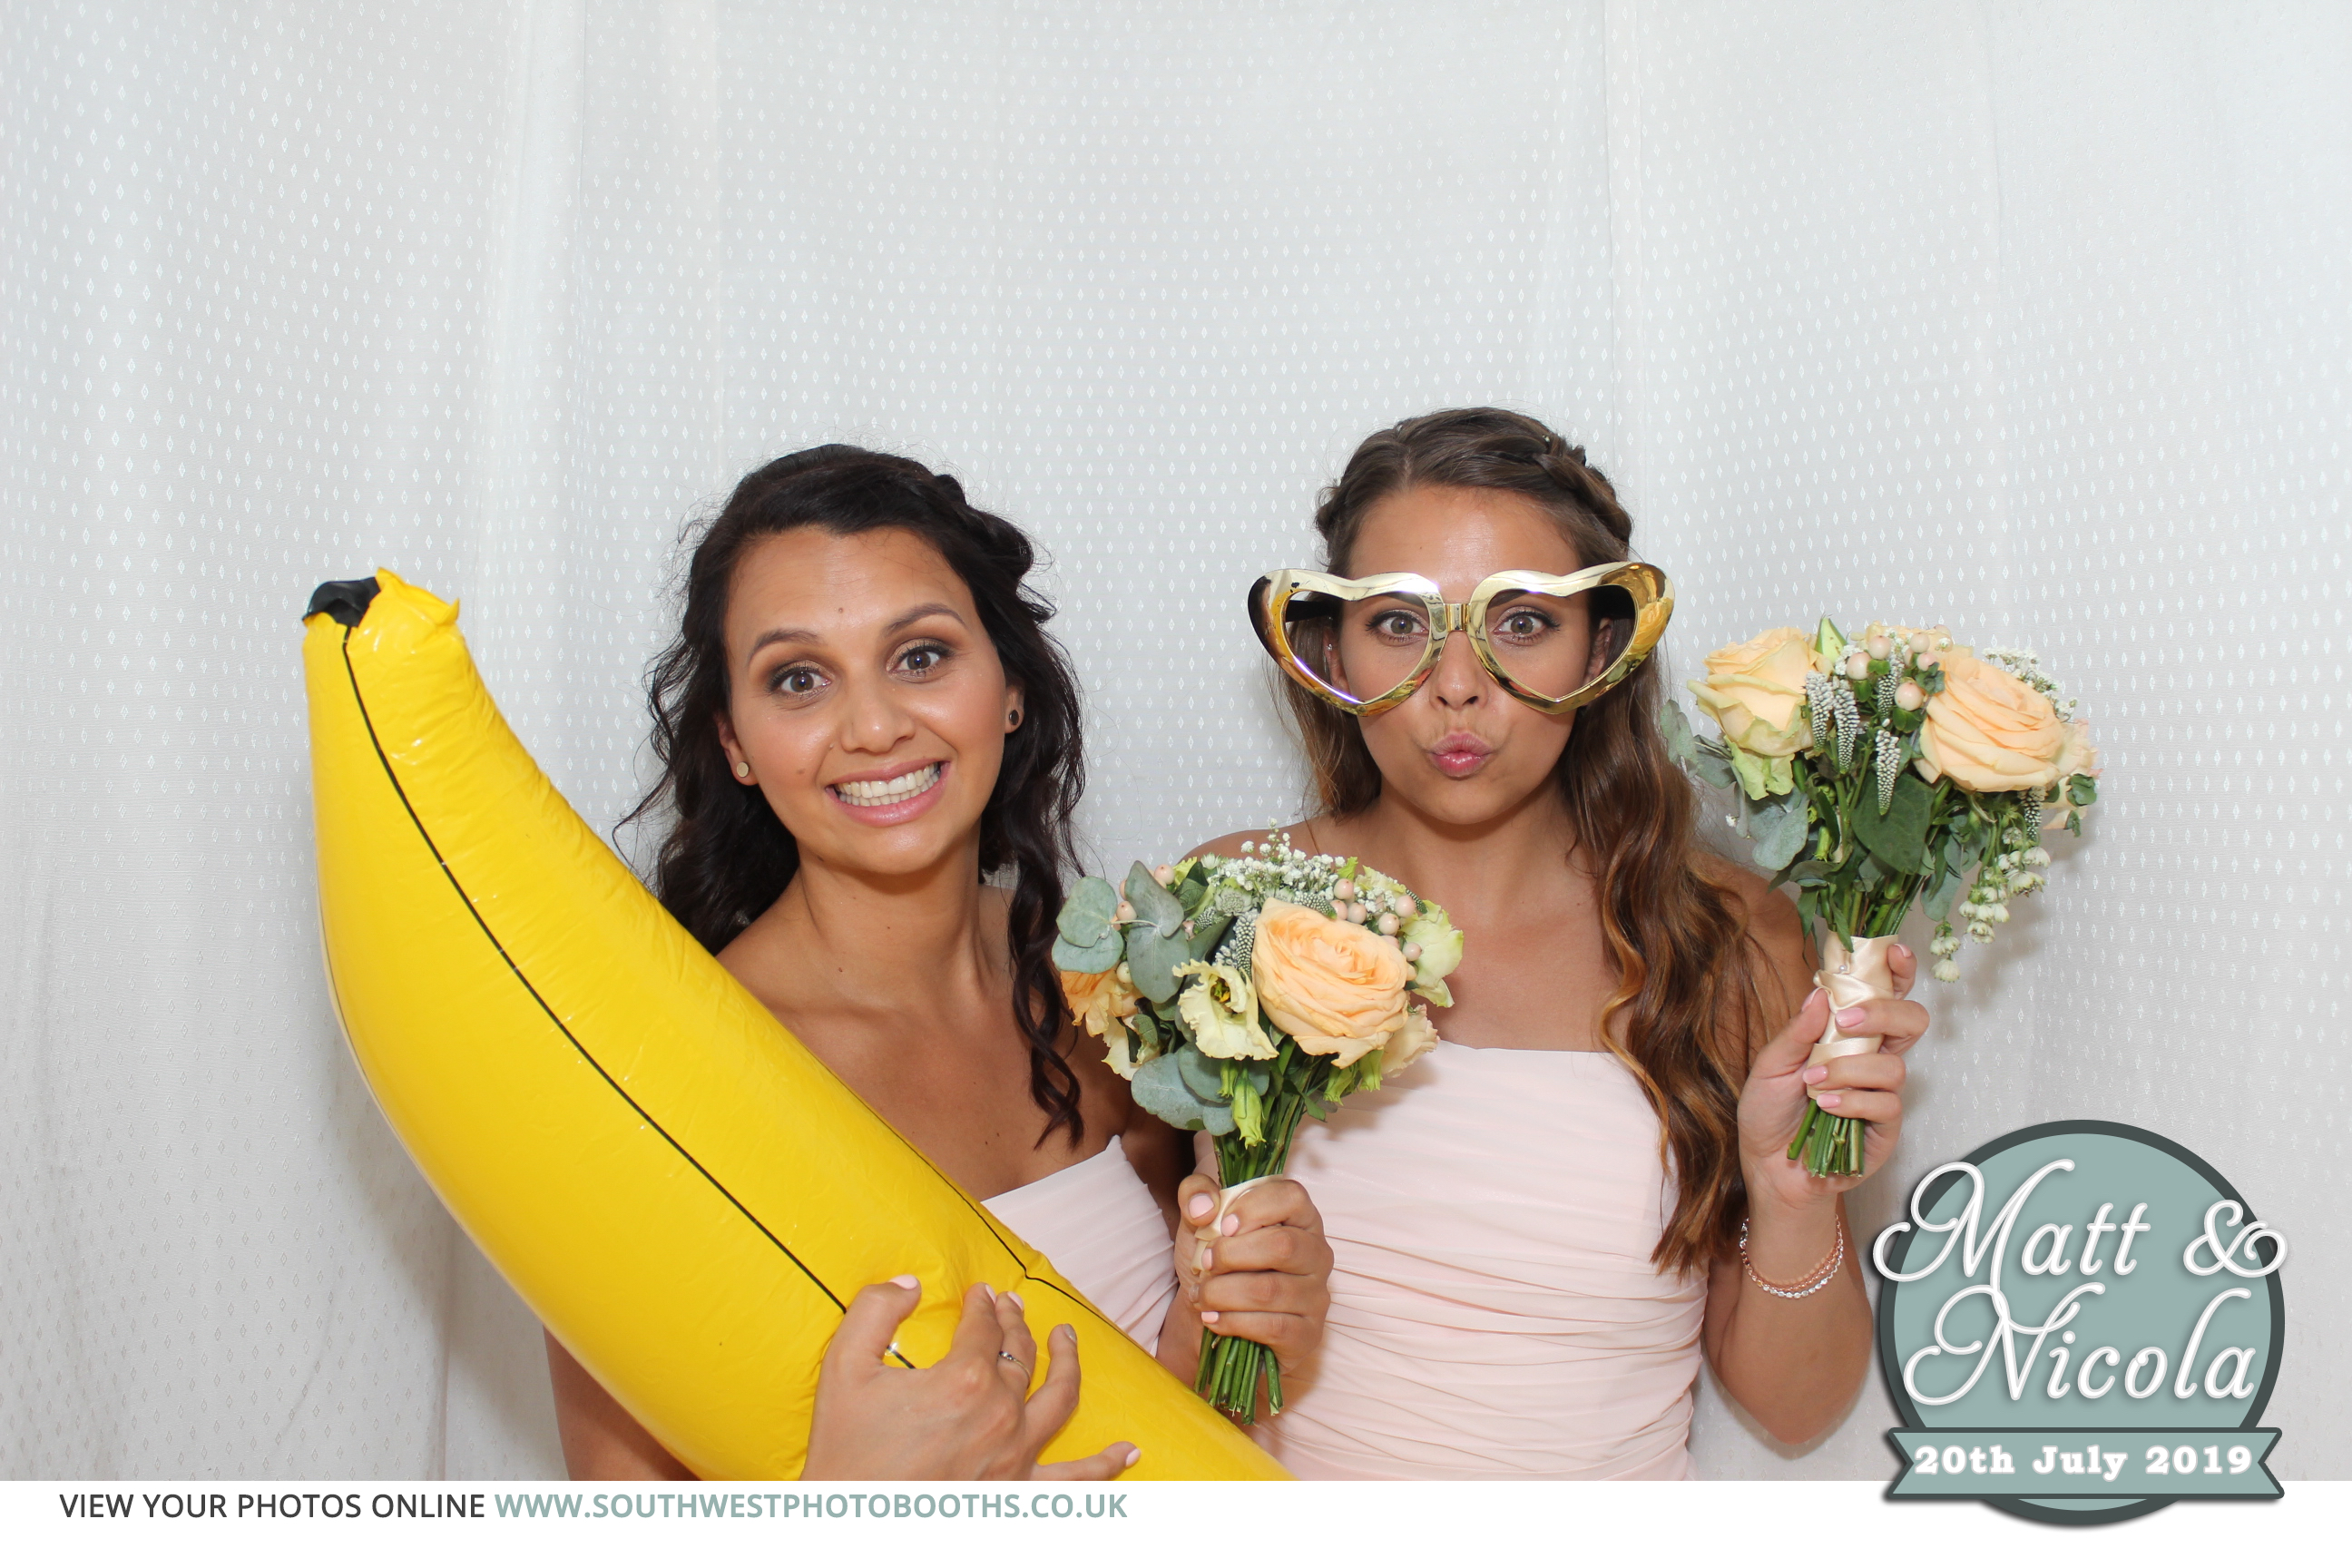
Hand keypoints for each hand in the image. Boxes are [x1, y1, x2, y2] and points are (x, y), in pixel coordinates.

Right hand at [800, 1278, 1140, 1480]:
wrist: (850, 1523)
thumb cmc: (845, 1452)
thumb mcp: (843, 1368)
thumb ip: (876, 1309)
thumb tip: (909, 1281)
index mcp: (964, 1380)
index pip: (984, 1326)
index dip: (983, 1303)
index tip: (981, 1292)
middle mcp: (1001, 1415)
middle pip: (1020, 1354)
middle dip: (1016, 1322)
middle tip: (1010, 1305)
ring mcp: (1016, 1458)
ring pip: (1060, 1399)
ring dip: (1068, 1362)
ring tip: (1068, 1337)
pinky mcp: (1018, 1495)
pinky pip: (1076, 1481)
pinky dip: (1107, 1466)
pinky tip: (1129, 1452)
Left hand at [1176, 1172, 1331, 1376]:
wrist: (1211, 1317)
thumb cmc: (1217, 1263)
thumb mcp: (1198, 1220)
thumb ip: (1195, 1195)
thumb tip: (1204, 1208)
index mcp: (1299, 1217)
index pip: (1293, 1197)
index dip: (1255, 1207)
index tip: (1223, 1225)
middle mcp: (1317, 1254)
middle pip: (1283, 1246)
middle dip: (1232, 1255)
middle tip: (1206, 1263)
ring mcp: (1317, 1296)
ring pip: (1270, 1290)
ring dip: (1223, 1293)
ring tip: (1201, 1295)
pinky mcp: (1308, 1334)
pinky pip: (1273, 1327)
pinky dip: (1234, 1322)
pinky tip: (1214, 1319)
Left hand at [1738, 943, 1930, 1211]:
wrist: (1769, 1168)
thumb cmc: (1770, 1112)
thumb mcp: (1770, 1064)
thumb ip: (1797, 1031)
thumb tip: (1820, 994)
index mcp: (1848, 1034)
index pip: (1885, 994)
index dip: (1897, 970)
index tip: (1892, 951)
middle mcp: (1872, 1058)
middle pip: (1911, 1020)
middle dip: (1884, 1013)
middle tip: (1846, 1021)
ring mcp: (1882, 1093)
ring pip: (1894, 1066)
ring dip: (1849, 1069)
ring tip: (1813, 1083)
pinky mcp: (1885, 1128)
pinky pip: (1885, 1105)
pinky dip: (1850, 1101)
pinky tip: (1823, 1106)